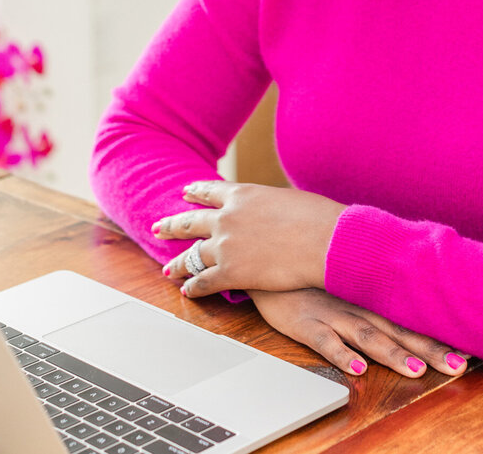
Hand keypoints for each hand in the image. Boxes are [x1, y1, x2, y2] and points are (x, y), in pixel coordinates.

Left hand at [152, 180, 344, 295]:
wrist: (324, 240)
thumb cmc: (317, 217)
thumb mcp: (288, 199)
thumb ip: (271, 205)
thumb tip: (274, 212)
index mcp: (242, 194)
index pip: (210, 191)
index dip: (196, 192)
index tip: (185, 192)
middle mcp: (227, 216)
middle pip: (190, 221)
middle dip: (172, 225)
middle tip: (159, 227)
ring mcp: (226, 245)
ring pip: (192, 255)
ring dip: (178, 263)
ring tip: (167, 269)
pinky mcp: (232, 272)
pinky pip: (204, 282)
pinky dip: (193, 287)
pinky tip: (187, 291)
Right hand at [249, 287, 470, 379]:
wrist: (267, 257)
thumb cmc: (309, 274)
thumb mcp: (343, 278)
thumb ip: (370, 289)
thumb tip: (405, 298)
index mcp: (367, 297)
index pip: (408, 318)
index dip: (436, 334)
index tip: (466, 349)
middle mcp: (355, 305)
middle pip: (396, 329)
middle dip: (427, 349)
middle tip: (456, 366)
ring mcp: (331, 313)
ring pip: (367, 335)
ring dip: (392, 353)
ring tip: (415, 370)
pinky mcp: (305, 323)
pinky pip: (324, 341)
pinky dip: (342, 354)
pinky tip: (358, 368)